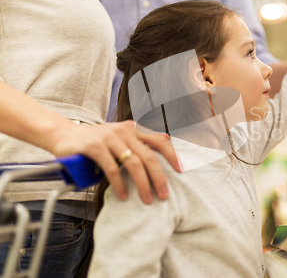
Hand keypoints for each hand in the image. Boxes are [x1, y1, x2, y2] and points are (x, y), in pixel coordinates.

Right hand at [48, 120, 180, 203]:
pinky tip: (123, 196)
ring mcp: (110, 138)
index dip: (172, 155)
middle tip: (164, 195)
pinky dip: (119, 185)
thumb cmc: (94, 140)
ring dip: (142, 184)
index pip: (159, 141)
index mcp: (133, 129)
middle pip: (149, 157)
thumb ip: (138, 141)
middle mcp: (124, 131)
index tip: (181, 170)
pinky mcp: (95, 147)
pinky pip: (112, 169)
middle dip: (159, 178)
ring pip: (133, 164)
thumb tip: (164, 145)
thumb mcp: (119, 137)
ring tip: (146, 199)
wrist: (63, 134)